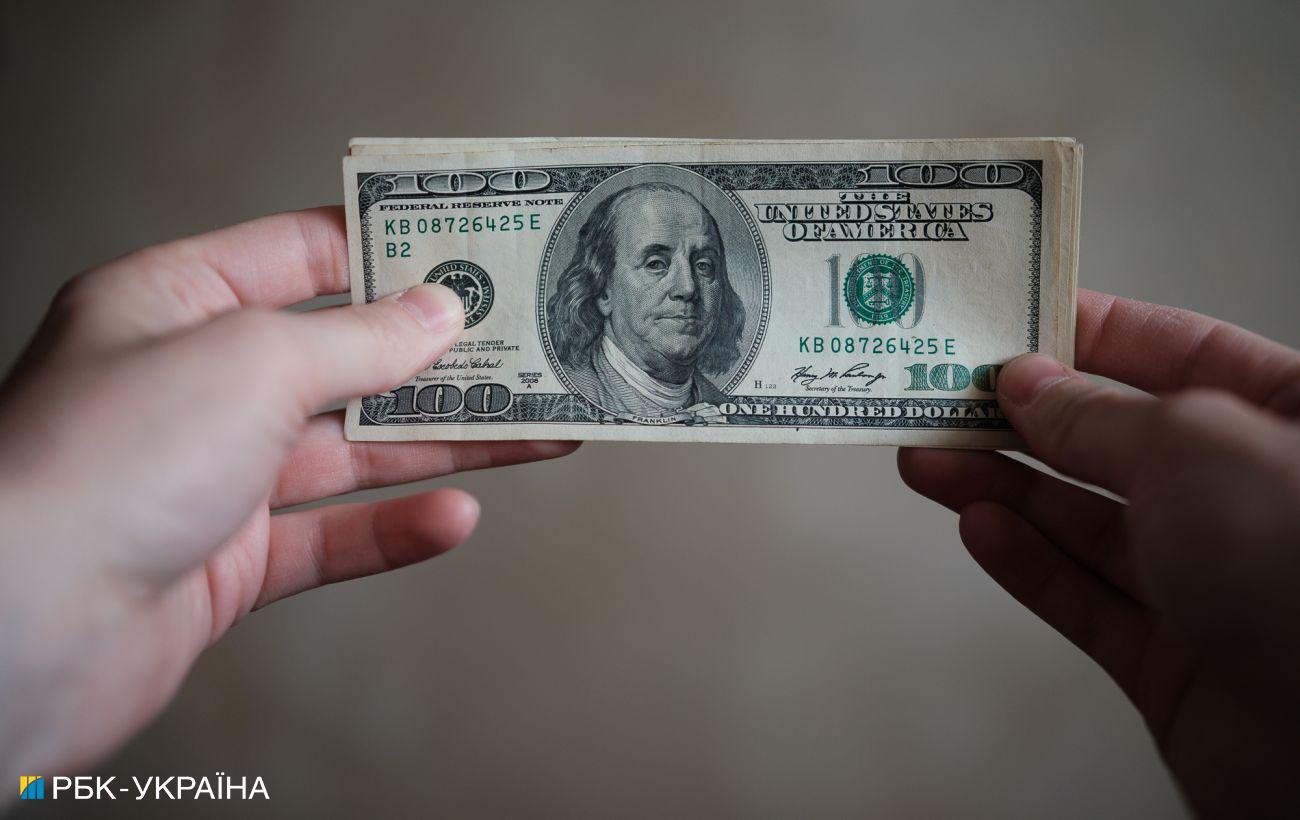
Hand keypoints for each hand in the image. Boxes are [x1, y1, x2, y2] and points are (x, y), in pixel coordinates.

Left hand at [0, 207, 576, 778]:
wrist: (20, 629)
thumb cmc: (102, 463)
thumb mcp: (251, 362)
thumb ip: (359, 340)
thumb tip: (440, 313)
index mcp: (171, 304)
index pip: (299, 256)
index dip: (390, 250)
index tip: (472, 249)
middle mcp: (190, 385)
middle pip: (341, 359)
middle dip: (436, 359)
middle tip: (526, 351)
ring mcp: (210, 476)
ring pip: (349, 452)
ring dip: (441, 446)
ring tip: (536, 433)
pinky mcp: (228, 561)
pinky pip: (331, 536)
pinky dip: (395, 529)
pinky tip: (455, 517)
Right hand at [899, 289, 1299, 817]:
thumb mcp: (1195, 443)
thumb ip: (1098, 414)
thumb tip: (1030, 386)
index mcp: (1296, 422)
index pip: (1182, 353)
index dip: (1094, 332)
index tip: (1015, 320)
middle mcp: (1256, 497)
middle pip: (1120, 441)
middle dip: (1027, 418)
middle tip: (948, 394)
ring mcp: (1217, 581)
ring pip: (1090, 522)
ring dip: (1004, 489)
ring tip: (930, 458)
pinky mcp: (1179, 660)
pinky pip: (1088, 599)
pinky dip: (1027, 563)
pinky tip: (979, 527)